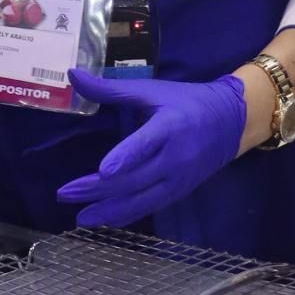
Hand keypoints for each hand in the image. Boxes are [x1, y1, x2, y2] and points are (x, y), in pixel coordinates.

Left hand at [55, 70, 245, 227]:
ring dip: (108, 210)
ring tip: (80, 217)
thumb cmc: (184, 101)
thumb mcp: (151, 90)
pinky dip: (126, 215)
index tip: (103, 170)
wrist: (230, 122)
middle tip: (65, 193)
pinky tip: (104, 220)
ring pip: (140, 200)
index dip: (125, 158)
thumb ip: (110, 88)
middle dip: (98, 189)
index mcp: (169, 126)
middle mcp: (175, 157)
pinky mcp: (179, 192)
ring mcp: (178, 179)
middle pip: (134, 178)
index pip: (145, 145)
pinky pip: (150, 207)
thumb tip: (73, 75)